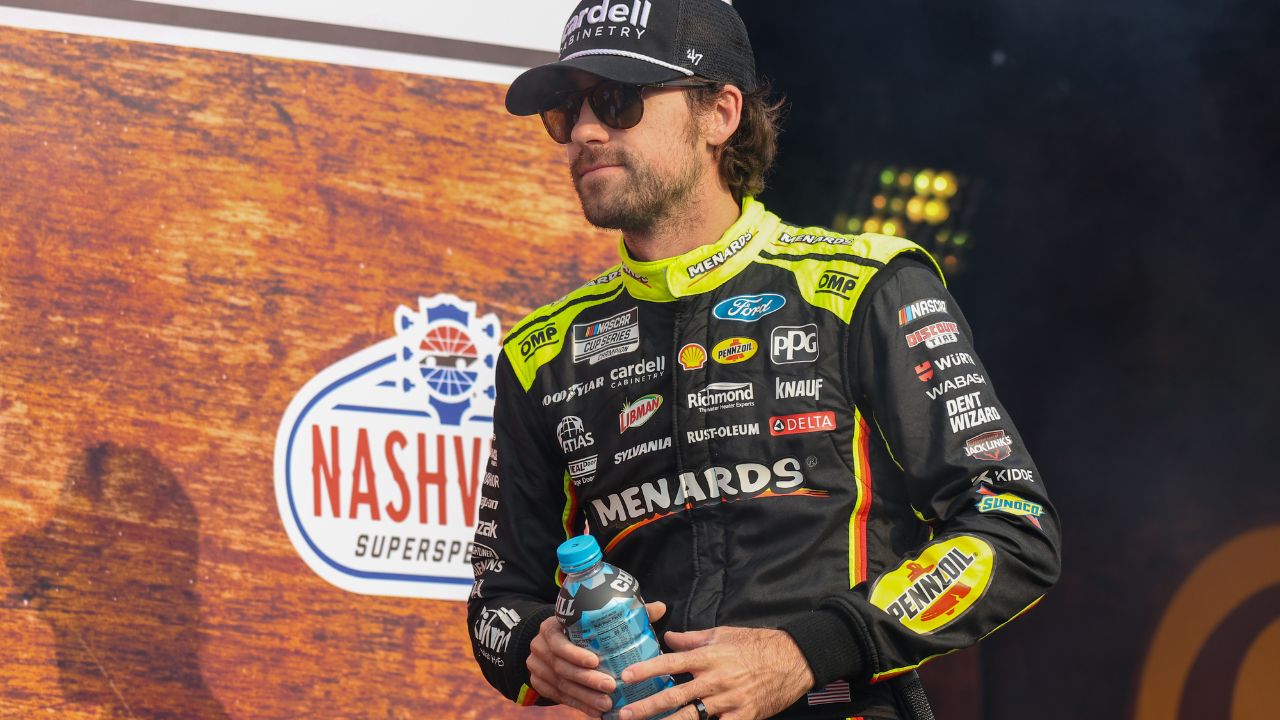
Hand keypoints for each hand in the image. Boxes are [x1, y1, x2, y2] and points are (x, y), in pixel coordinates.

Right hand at [527, 601, 668, 717]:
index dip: (575, 653)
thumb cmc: (580, 627)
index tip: (596, 661)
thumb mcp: (594, 617)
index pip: (558, 641)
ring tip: (608, 703)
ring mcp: (537, 668)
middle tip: (610, 687)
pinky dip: (580, 705)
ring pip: (562, 686)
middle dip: (587, 680)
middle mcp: (539, 648)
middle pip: (562, 668)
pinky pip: (561, 698)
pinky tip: (597, 712)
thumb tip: (660, 607)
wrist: (551, 642)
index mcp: (551, 627)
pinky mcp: (540, 685)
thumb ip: (624, 612)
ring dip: (586, 697)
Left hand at [616, 626, 814, 719]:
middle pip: (676, 695)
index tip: (627, 676)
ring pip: (693, 717)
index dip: (648, 669)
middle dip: (648, 706)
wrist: (793, 659)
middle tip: (625, 713)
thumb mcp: (723, 634)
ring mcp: (730, 701)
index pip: (672, 662)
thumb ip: (692, 639)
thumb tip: (668, 637)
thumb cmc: (756, 644)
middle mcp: (716, 680)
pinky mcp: (743, 717)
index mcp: (709, 657)